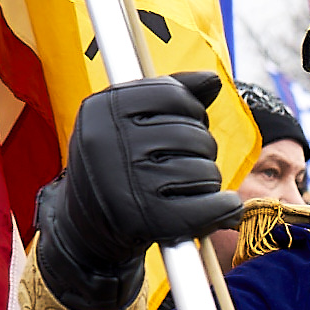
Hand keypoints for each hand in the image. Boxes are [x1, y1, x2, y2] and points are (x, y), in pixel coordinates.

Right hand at [36, 72, 242, 309]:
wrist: (85, 228)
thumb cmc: (117, 166)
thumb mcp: (126, 121)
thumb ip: (170, 93)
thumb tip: (213, 80)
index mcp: (103, 109)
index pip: (173, 94)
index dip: (190, 110)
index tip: (184, 125)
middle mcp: (112, 143)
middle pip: (194, 134)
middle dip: (201, 149)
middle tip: (182, 164)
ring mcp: (130, 183)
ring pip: (205, 170)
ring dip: (207, 180)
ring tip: (184, 188)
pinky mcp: (149, 220)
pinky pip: (212, 205)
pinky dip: (225, 207)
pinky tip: (220, 207)